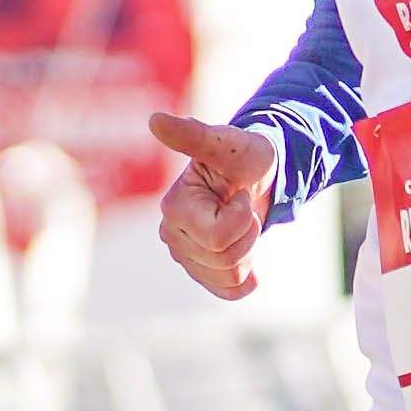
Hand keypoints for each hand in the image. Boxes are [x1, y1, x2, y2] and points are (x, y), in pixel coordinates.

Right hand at [139, 108, 279, 300]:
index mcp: (174, 207)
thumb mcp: (227, 143)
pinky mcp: (202, 272)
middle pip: (225, 259)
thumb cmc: (243, 156)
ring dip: (249, 248)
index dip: (242, 216)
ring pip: (231, 275)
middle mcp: (173, 235)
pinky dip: (246, 277)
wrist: (255, 176)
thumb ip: (194, 135)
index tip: (240, 192)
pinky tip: (247, 255)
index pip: (217, 236)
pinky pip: (229, 291)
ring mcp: (186, 256)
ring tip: (242, 222)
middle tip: (244, 205)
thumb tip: (154, 120)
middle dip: (248, 231)